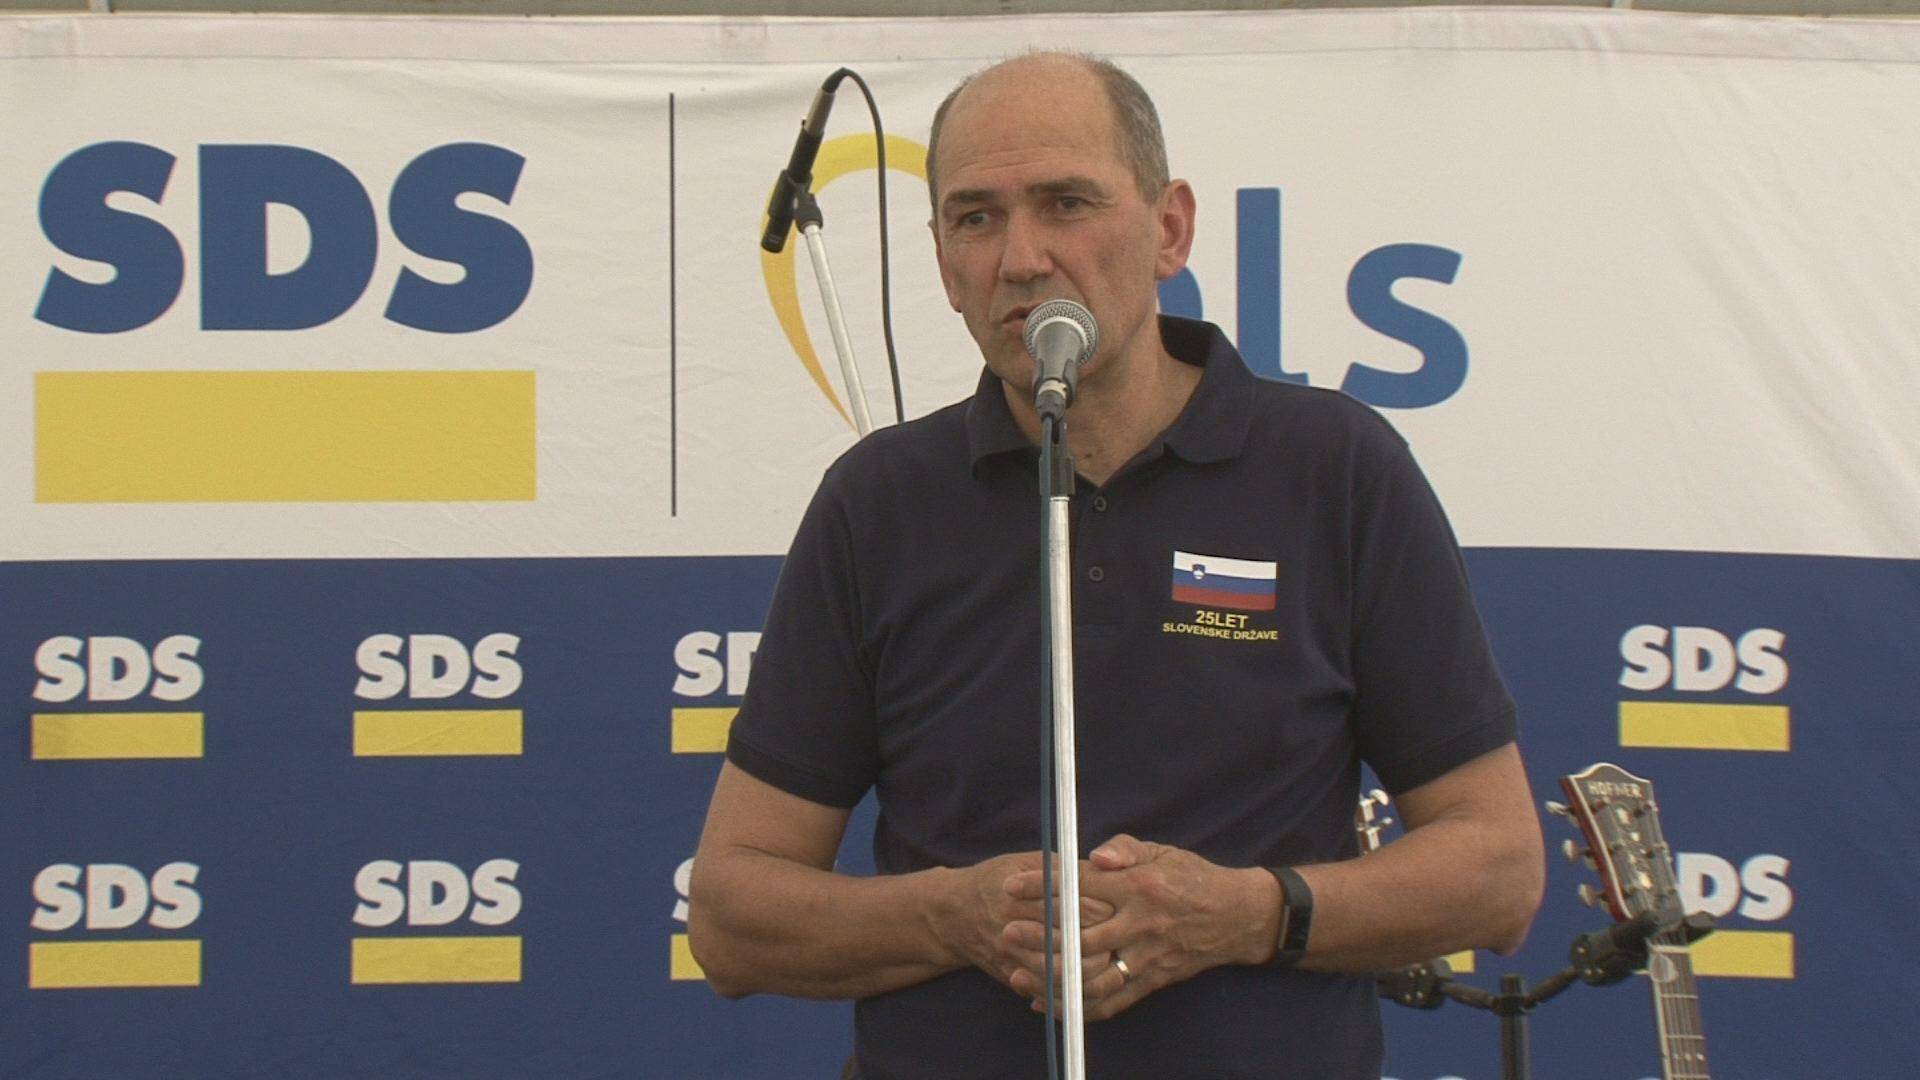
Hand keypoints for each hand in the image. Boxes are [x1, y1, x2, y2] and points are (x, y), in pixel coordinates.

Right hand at [943, 852, 1115, 999]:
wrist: (952, 915)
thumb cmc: (995, 880)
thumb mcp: (1024, 862)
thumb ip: (1062, 869)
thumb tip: (1102, 870)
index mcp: (1021, 894)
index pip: (1071, 906)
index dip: (1100, 908)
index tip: (1119, 905)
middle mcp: (1014, 927)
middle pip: (1070, 943)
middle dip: (1101, 942)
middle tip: (1118, 937)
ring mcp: (1012, 957)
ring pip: (1062, 973)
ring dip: (1089, 969)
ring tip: (1107, 959)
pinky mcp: (1012, 977)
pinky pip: (1047, 991)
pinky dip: (1069, 990)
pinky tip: (1086, 981)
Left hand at [1003, 834, 1278, 1019]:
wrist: (1237, 917)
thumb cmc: (1192, 877)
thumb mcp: (1162, 851)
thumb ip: (1125, 848)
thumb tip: (1096, 854)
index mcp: (1140, 887)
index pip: (1083, 885)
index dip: (1044, 885)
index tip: (1011, 885)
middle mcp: (1141, 924)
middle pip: (1083, 936)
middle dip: (1041, 936)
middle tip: (1007, 931)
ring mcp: (1146, 957)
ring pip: (1093, 977)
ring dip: (1054, 979)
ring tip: (1019, 974)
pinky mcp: (1151, 982)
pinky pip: (1111, 1002)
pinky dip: (1077, 1008)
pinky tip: (1048, 1004)